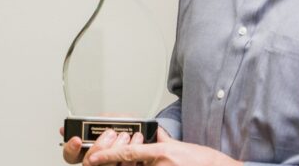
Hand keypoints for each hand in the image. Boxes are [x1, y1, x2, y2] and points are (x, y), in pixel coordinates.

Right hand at [60, 127, 144, 164]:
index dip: (71, 148)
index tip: (77, 139)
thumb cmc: (130, 129)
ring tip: (126, 136)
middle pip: (87, 163)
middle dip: (99, 146)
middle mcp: (98, 162)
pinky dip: (131, 156)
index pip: (71, 155)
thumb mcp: (115, 120)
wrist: (149, 135)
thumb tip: (93, 120)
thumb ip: (102, 120)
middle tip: (110, 134)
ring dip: (116, 149)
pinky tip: (137, 145)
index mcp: (90, 149)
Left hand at [84, 128, 242, 165]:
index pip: (128, 152)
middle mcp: (160, 165)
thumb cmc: (204, 160)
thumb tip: (155, 135)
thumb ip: (164, 141)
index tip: (94, 158)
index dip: (109, 155)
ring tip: (138, 162)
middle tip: (113, 162)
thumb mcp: (181, 146)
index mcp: (161, 152)